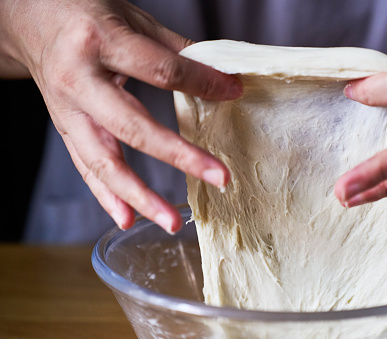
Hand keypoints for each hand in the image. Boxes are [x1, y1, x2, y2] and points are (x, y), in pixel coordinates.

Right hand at [0, 0, 241, 232]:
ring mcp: (68, 110)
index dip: (202, 83)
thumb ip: (174, 50)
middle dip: (179, 155)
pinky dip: (107, 196)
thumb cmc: (87, 14)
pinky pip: (85, 168)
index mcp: (100, 41)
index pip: (161, 70)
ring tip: (170, 222)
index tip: (232, 92)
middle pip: (133, 126)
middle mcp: (79, 79)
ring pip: (103, 161)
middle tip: (219, 177)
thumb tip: (221, 77)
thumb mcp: (133, 18)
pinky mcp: (65, 128)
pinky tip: (128, 219)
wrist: (32, 18)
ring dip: (140, 195)